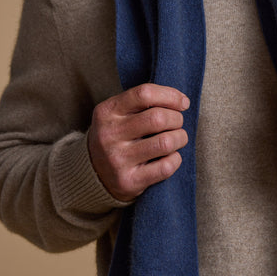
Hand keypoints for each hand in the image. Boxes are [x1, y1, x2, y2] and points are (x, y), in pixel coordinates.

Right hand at [88, 83, 189, 201]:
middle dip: (177, 119)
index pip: (144, 94)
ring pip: (165, 142)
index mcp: (106, 112)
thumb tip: (182, 102)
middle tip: (177, 123)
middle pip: (158, 118)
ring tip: (178, 139)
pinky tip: (170, 157)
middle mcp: (109, 134)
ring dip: (180, 138)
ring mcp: (117, 160)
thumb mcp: (118, 114)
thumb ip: (143, 103)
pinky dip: (175, 159)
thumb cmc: (117, 137)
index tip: (183, 103)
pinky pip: (166, 167)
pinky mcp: (128, 181)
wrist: (94, 173)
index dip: (170, 96)